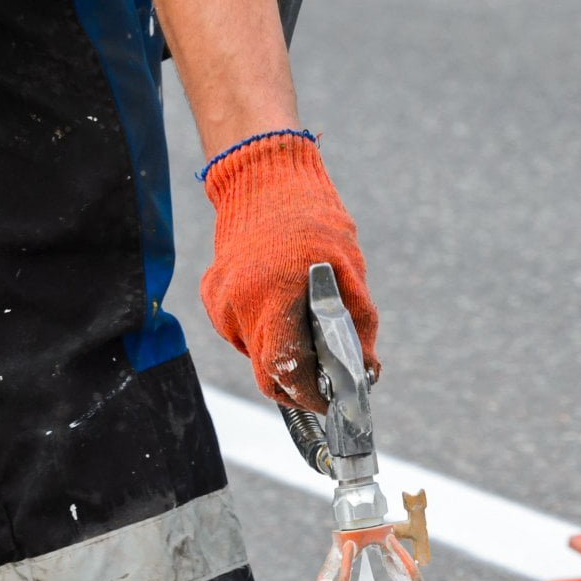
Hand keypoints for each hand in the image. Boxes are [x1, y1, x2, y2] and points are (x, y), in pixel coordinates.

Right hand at [198, 132, 378, 411]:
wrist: (265, 178)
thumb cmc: (314, 220)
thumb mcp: (350, 270)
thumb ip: (357, 325)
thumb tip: (369, 373)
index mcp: (272, 296)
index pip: (286, 371)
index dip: (311, 395)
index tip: (331, 402)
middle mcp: (237, 303)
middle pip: (267, 373)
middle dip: (298, 384)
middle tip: (324, 383)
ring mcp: (219, 300)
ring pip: (254, 354)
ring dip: (281, 353)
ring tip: (303, 323)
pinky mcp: (211, 295)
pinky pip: (241, 331)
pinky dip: (265, 330)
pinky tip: (280, 303)